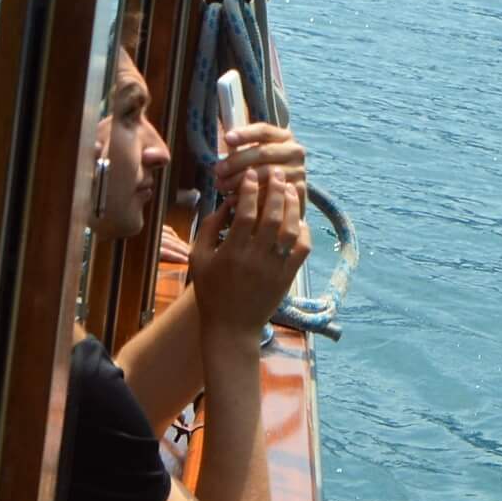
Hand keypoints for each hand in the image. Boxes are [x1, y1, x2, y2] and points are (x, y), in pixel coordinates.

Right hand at [189, 169, 309, 336]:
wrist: (231, 328)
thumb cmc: (210, 292)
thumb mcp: (198, 259)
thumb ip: (209, 228)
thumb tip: (226, 203)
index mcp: (232, 253)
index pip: (245, 213)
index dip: (250, 190)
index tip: (251, 174)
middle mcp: (256, 259)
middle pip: (273, 217)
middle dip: (275, 190)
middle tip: (276, 172)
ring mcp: (275, 268)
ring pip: (291, 231)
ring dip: (292, 206)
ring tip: (290, 188)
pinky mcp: (287, 277)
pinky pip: (302, 249)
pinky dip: (303, 231)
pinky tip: (298, 218)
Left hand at [214, 121, 307, 195]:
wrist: (287, 197)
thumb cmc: (265, 170)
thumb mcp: (258, 154)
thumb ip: (244, 147)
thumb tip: (225, 142)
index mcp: (284, 137)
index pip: (264, 130)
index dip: (244, 134)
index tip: (226, 139)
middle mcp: (295, 151)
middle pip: (262, 152)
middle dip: (236, 161)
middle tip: (218, 171)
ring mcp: (299, 172)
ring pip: (265, 173)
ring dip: (239, 180)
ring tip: (222, 186)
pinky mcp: (297, 192)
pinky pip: (269, 194)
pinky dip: (249, 197)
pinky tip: (233, 199)